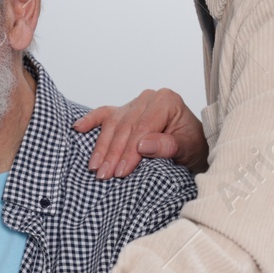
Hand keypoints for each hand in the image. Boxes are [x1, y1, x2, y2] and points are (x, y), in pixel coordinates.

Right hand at [73, 88, 207, 177]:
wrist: (195, 144)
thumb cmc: (194, 146)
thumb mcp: (188, 149)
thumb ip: (166, 145)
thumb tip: (142, 145)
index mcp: (166, 101)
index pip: (141, 128)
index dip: (129, 151)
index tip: (121, 172)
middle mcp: (149, 98)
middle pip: (125, 127)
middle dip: (113, 153)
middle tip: (104, 174)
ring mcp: (135, 103)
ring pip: (113, 124)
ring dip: (102, 146)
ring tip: (95, 167)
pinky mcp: (125, 110)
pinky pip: (105, 114)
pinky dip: (91, 121)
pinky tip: (78, 128)